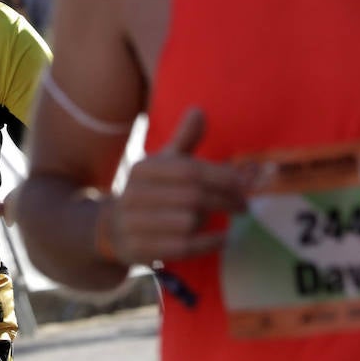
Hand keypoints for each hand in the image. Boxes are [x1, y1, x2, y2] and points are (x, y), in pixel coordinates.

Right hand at [103, 108, 249, 264]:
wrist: (114, 229)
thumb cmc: (150, 192)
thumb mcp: (162, 164)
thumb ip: (184, 139)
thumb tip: (199, 110)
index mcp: (143, 169)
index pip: (190, 170)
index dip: (222, 177)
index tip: (245, 184)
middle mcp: (135, 194)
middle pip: (193, 196)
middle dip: (224, 201)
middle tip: (243, 205)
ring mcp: (135, 224)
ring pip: (189, 221)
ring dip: (210, 221)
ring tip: (219, 219)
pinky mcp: (141, 250)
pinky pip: (184, 247)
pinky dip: (208, 243)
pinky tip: (222, 239)